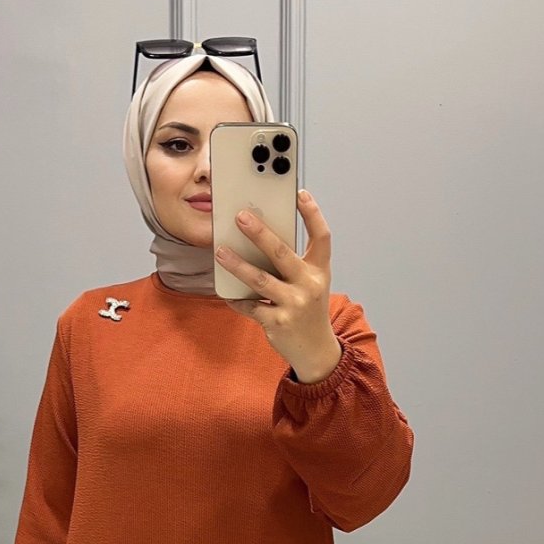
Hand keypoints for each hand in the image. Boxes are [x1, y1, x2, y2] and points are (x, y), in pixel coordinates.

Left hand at [216, 190, 340, 377]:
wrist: (315, 350)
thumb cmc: (308, 308)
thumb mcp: (310, 283)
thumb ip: (293, 262)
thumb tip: (259, 237)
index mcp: (320, 271)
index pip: (322, 237)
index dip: (312, 214)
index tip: (300, 194)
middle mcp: (309, 285)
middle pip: (282, 253)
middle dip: (260, 233)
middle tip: (241, 216)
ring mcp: (293, 305)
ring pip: (260, 280)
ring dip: (237, 265)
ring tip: (221, 252)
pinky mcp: (277, 322)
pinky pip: (250, 306)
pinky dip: (236, 298)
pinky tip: (225, 291)